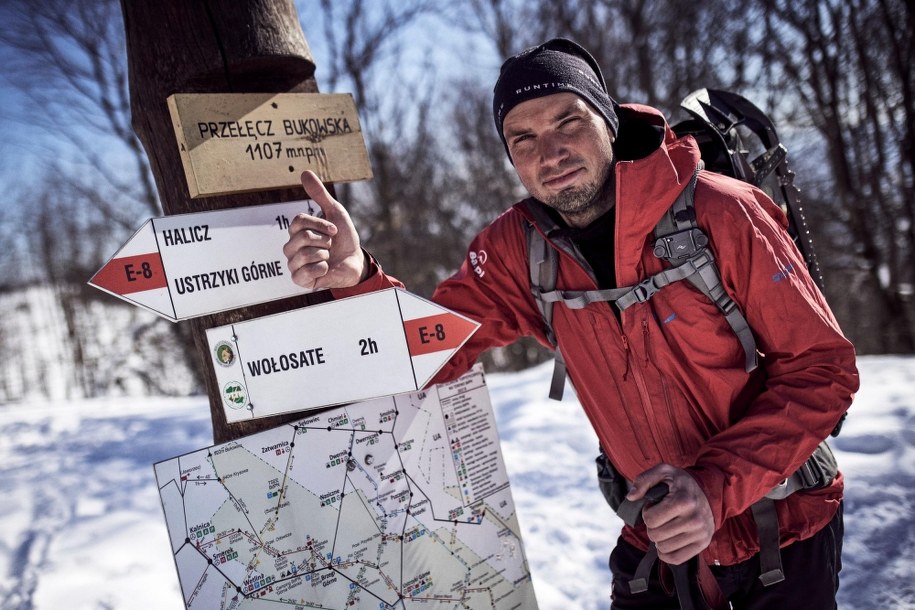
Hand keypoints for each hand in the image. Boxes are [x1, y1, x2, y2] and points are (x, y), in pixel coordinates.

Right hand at [283, 171, 366, 289]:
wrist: (355, 261)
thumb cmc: (344, 238)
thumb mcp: (334, 212)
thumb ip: (319, 194)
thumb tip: (305, 172)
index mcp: (296, 231)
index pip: (299, 221)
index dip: (320, 224)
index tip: (334, 230)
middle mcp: (291, 247)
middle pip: (302, 237)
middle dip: (324, 240)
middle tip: (331, 245)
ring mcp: (294, 264)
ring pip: (304, 254)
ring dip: (324, 254)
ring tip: (328, 257)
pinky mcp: (300, 280)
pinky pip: (303, 273)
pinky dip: (320, 269)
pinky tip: (325, 269)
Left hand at [627, 464, 714, 564]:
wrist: (710, 492)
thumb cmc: (682, 484)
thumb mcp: (663, 471)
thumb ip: (643, 480)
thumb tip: (631, 497)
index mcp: (683, 500)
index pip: (650, 519)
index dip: (647, 513)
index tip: (655, 506)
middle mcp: (694, 519)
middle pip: (655, 535)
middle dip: (652, 526)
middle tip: (661, 517)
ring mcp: (700, 533)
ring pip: (663, 548)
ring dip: (660, 538)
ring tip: (667, 526)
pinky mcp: (703, 544)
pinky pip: (676, 559)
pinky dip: (667, 553)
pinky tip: (668, 540)